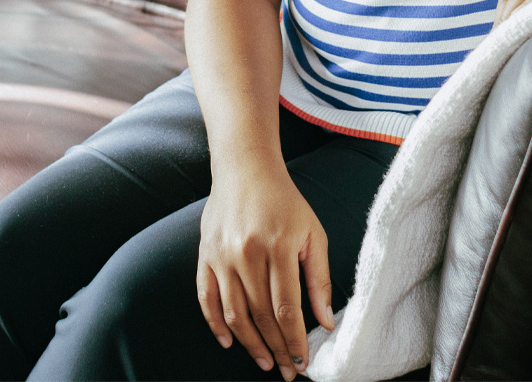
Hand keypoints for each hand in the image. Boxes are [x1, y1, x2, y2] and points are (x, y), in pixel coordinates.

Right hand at [197, 164, 334, 379]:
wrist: (246, 170)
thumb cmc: (286, 202)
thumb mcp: (313, 232)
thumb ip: (320, 278)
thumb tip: (327, 321)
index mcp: (278, 247)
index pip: (287, 308)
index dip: (295, 340)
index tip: (303, 362)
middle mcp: (247, 254)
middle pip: (261, 316)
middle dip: (276, 348)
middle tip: (287, 370)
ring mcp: (222, 256)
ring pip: (234, 314)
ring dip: (250, 344)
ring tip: (265, 361)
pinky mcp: (204, 256)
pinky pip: (206, 300)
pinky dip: (216, 325)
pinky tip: (230, 342)